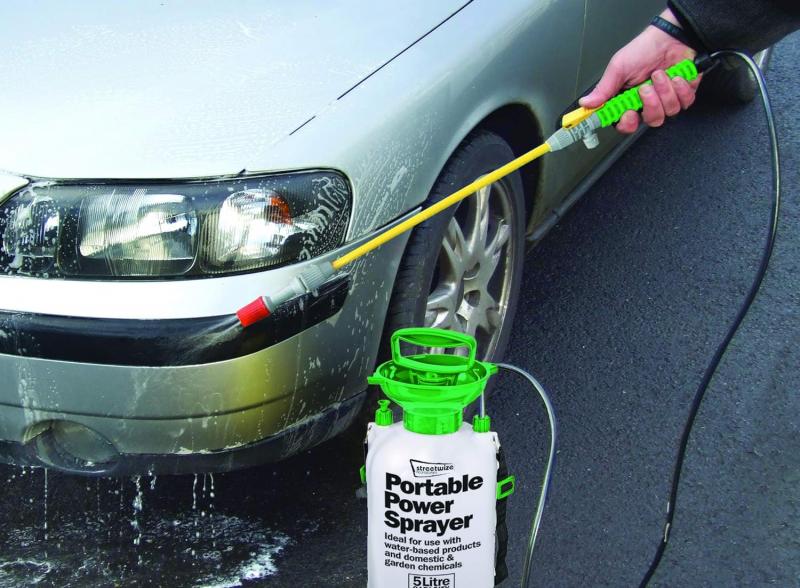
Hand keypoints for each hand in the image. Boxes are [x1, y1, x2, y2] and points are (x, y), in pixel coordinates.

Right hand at [579, 9, 700, 133]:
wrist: (670, 36)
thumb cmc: (643, 49)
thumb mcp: (618, 68)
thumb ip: (603, 89)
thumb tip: (585, 103)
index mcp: (628, 100)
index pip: (626, 124)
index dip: (627, 123)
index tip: (628, 113)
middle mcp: (647, 103)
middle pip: (650, 121)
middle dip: (651, 104)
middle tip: (645, 88)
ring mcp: (667, 100)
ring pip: (669, 112)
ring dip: (665, 91)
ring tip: (660, 74)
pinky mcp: (684, 94)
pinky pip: (685, 102)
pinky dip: (681, 87)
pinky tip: (675, 75)